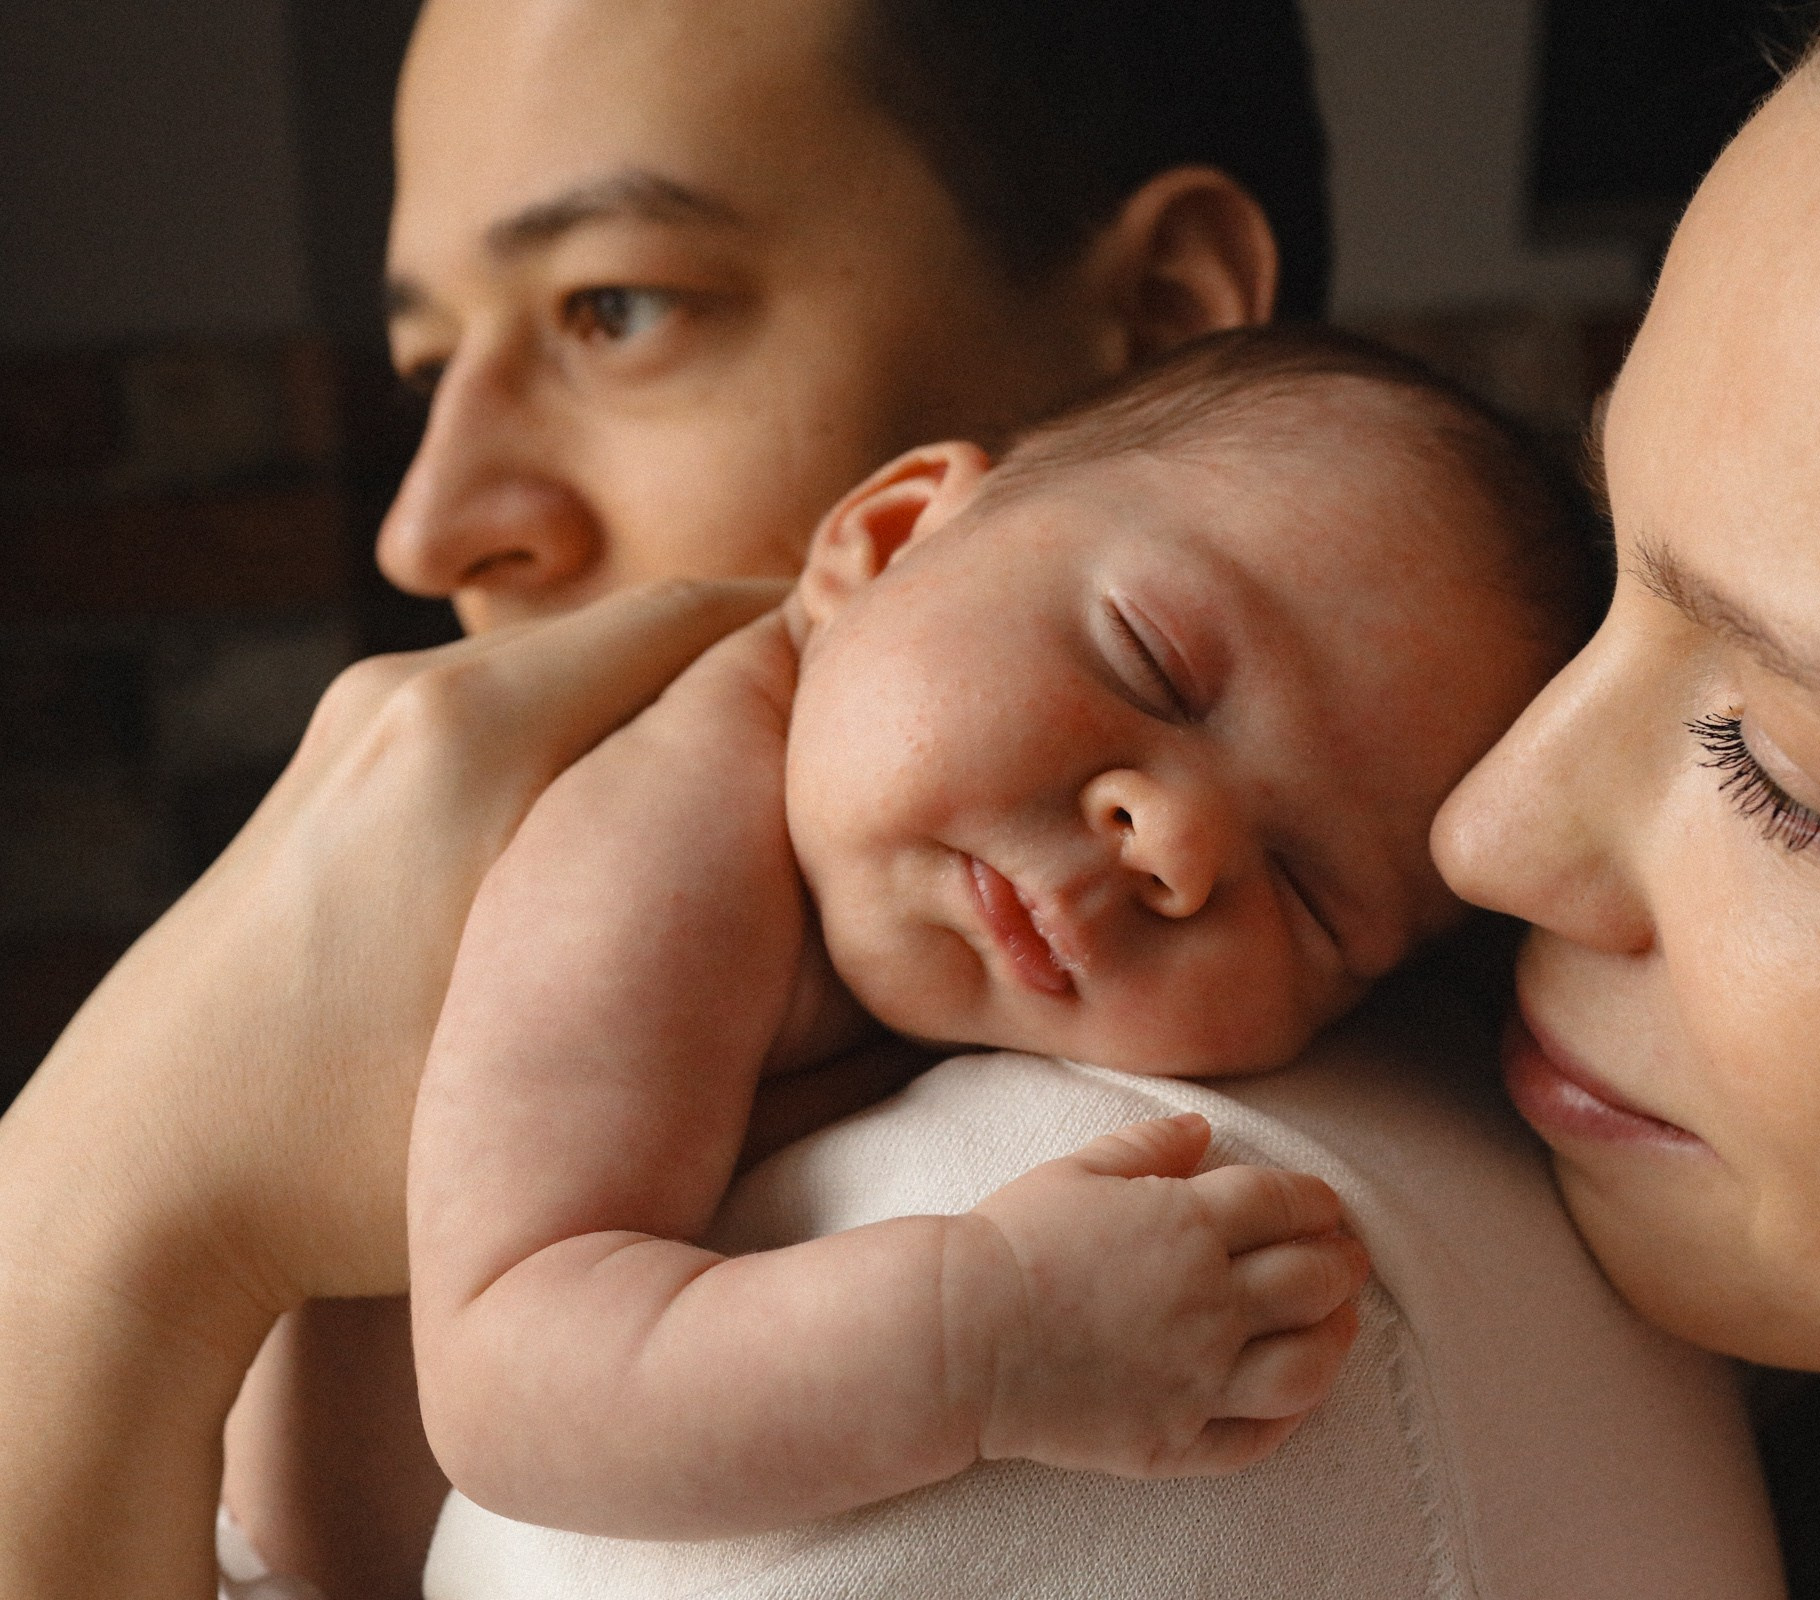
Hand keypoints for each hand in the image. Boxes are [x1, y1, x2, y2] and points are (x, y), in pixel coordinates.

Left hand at [4, 579, 790, 1318]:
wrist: (136, 1174)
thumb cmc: (348, 1146)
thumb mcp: (560, 1053)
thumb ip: (714, 946)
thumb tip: (842, 874)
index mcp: (479, 738)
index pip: (712, 616)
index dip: (825, 648)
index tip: (896, 715)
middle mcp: (413, 694)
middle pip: (649, 631)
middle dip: (759, 685)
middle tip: (848, 771)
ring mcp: (362, 722)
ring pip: (581, 673)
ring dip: (672, 719)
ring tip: (749, 819)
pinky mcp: (334, 762)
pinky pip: (510, 713)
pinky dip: (592, 748)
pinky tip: (629, 850)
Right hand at [960, 1114, 1369, 1477]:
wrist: (955, 1338)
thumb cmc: (1011, 1245)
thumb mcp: (1079, 1172)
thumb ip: (1149, 1147)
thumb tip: (1203, 1130)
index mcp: (1191, 1225)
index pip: (1287, 1205)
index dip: (1317, 1203)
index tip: (1326, 1207)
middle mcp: (1210, 1302)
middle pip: (1314, 1280)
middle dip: (1342, 1263)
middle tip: (1348, 1259)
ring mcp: (1197, 1377)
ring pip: (1308, 1364)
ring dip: (1337, 1338)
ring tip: (1340, 1323)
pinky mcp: (1174, 1439)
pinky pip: (1257, 1436)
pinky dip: (1291, 1415)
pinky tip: (1297, 1394)